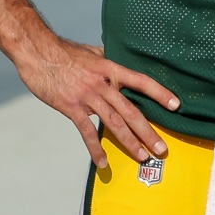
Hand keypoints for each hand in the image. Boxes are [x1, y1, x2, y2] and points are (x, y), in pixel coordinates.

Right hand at [14, 35, 179, 168]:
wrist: (39, 53)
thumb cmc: (65, 51)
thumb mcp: (92, 51)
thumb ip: (107, 59)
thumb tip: (117, 60)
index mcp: (111, 69)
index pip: (141, 81)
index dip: (160, 93)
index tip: (176, 105)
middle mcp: (103, 84)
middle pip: (131, 111)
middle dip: (148, 132)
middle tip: (162, 149)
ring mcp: (88, 97)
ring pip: (114, 123)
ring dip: (130, 142)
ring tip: (143, 156)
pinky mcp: (71, 107)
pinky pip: (87, 131)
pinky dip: (95, 149)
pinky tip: (103, 162)